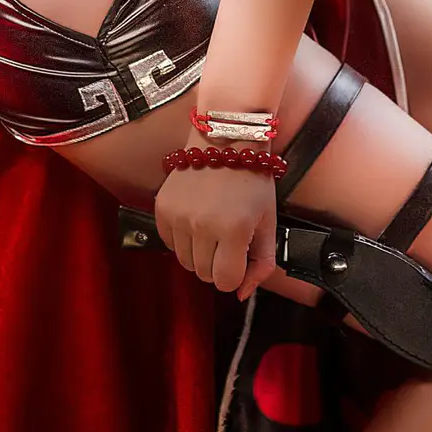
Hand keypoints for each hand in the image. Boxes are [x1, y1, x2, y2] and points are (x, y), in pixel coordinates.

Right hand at [155, 146, 277, 301]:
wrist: (225, 138)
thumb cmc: (252, 179)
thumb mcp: (269, 221)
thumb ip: (262, 264)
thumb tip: (241, 293)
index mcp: (233, 231)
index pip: (225, 282)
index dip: (235, 273)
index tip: (239, 254)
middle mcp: (202, 226)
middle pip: (203, 274)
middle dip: (218, 263)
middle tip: (227, 238)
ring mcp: (179, 217)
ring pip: (185, 262)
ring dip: (199, 252)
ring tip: (211, 226)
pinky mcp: (162, 208)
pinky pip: (169, 243)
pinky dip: (182, 239)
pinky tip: (195, 219)